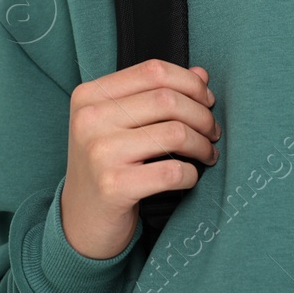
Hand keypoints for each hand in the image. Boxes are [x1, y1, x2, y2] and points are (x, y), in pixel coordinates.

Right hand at [60, 59, 220, 258]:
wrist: (81, 221)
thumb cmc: (107, 166)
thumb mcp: (121, 123)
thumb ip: (156, 94)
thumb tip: (201, 74)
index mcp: (90, 95)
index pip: (153, 71)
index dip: (190, 83)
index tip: (207, 100)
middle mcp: (90, 119)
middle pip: (168, 100)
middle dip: (202, 115)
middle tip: (212, 132)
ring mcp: (99, 152)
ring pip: (175, 133)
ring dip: (202, 145)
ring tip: (207, 154)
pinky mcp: (113, 186)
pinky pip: (172, 171)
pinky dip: (191, 174)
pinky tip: (189, 177)